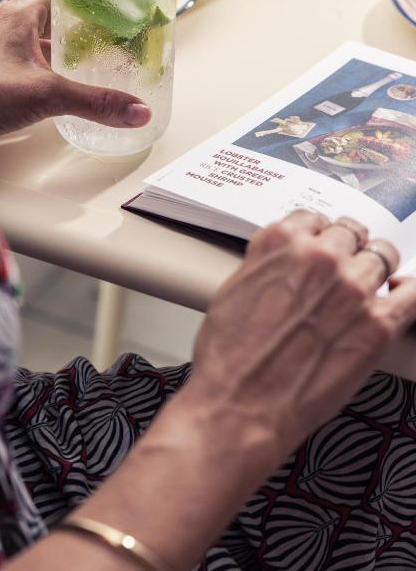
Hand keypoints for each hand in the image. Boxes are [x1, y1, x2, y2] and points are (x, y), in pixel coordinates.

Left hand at [0, 0, 150, 139]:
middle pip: (52, 5)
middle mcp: (8, 25)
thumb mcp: (48, 95)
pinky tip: (67, 77)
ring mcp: (1, 47)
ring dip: (67, 39)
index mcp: (19, 14)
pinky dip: (51, 61)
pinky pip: (31, 56)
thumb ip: (96, 102)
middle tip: (115, 17)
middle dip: (84, 10)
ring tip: (98, 47)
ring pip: (41, 33)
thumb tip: (138, 111)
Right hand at [192, 210, 415, 456]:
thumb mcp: (234, 290)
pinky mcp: (378, 325)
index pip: (314, 218)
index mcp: (279, 243)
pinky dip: (409, 292)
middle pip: (351, 234)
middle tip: (345, 267)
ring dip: (375, 268)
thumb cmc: (228, 359)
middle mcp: (319, 257)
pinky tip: (402, 295)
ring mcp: (352, 289)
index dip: (320, 233)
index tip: (323, 243)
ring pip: (382, 257)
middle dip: (348, 249)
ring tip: (369, 285)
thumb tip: (286, 265)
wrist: (239, 407)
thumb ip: (268, 265)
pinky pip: (412, 294)